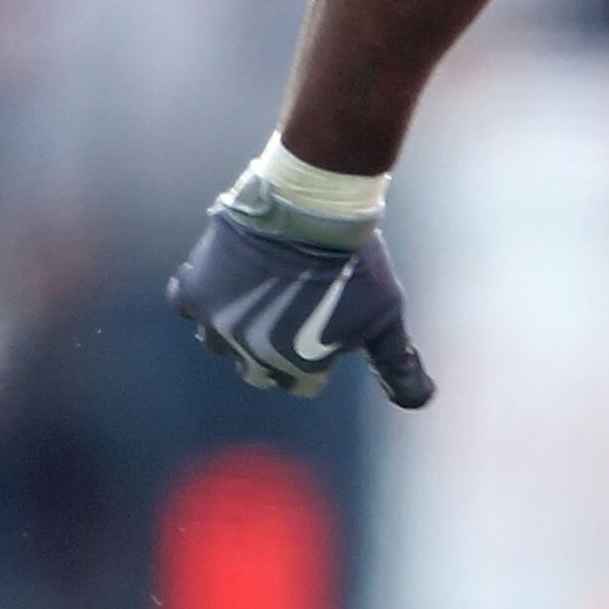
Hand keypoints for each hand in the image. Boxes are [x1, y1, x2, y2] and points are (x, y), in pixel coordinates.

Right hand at [168, 190, 434, 407]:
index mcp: (295, 367)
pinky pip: (186, 304)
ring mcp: (218, 323)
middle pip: (256, 368)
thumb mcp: (386, 318)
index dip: (314, 361)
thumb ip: (397, 364)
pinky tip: (222, 282)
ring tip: (257, 295)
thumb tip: (423, 400)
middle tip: (289, 311)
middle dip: (273, 349)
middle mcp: (250, 353)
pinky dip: (201, 298)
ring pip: (218, 340)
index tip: (322, 330)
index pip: (299, 383)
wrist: (312, 208)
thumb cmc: (355, 264)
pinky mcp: (196, 288)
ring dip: (234, 326)